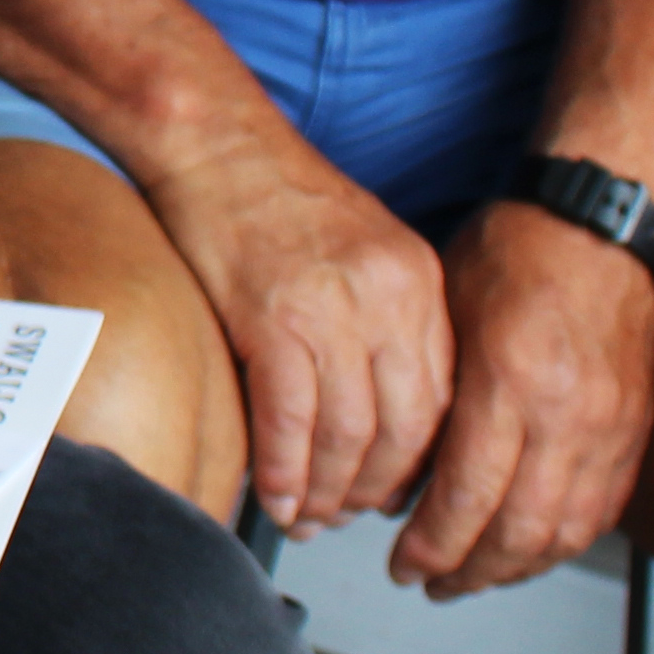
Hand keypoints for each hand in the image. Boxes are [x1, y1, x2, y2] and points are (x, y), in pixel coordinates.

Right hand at [134, 124, 453, 535]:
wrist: (209, 139)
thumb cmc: (267, 189)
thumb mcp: (359, 247)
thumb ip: (382, 315)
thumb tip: (374, 398)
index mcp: (417, 280)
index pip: (444, 399)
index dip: (419, 461)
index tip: (392, 487)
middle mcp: (388, 297)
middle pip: (407, 429)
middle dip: (377, 489)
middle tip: (349, 514)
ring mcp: (331, 309)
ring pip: (351, 436)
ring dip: (329, 491)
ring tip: (308, 514)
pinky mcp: (270, 319)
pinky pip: (290, 420)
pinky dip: (285, 470)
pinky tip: (275, 494)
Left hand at [390, 197, 653, 596]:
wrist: (598, 227)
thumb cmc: (512, 256)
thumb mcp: (443, 314)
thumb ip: (430, 396)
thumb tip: (400, 470)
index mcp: (511, 383)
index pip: (467, 496)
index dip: (431, 544)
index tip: (401, 562)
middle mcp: (568, 416)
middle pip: (517, 531)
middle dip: (466, 570)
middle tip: (428, 582)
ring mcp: (611, 429)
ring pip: (563, 533)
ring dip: (513, 569)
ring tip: (471, 578)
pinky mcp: (636, 433)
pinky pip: (600, 512)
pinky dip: (560, 544)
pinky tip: (527, 551)